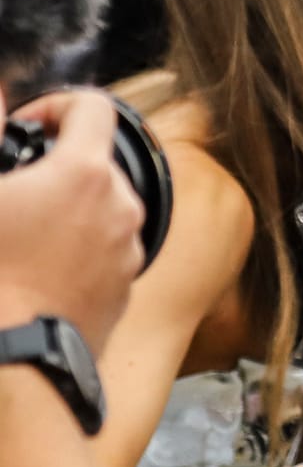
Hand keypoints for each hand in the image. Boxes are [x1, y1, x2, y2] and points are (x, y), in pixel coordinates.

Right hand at [0, 91, 144, 350]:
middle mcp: (121, 208)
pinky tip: (33, 270)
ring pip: (100, 210)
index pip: (92, 107)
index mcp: (86, 174)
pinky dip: (75, 249)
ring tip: (18, 235)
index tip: (23, 126)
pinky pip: (102, 252)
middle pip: (95, 162)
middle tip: (11, 188)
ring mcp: (127, 251)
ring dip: (65, 210)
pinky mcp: (122, 290)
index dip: (53, 105)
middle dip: (54, 165)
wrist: (7, 362)